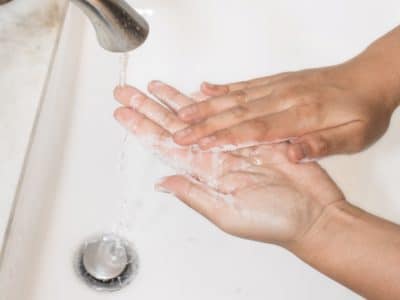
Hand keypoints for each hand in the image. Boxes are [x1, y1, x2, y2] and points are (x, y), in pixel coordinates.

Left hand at [113, 81, 344, 246]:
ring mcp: (233, 143)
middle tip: (127, 93)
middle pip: (173, 127)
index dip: (143, 129)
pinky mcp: (254, 133)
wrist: (312, 214)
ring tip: (155, 85)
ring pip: (197, 115)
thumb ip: (194, 196)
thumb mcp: (227, 214)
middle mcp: (213, 156)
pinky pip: (227, 112)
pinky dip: (211, 101)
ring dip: (175, 100)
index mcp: (204, 175)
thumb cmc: (274, 222)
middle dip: (149, 108)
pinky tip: (195, 91)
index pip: (165, 147)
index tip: (124, 113)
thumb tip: (162, 183)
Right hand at [172, 56, 399, 161]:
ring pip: (235, 97)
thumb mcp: (356, 136)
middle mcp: (285, 98)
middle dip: (203, 124)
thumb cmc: (364, 110)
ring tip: (180, 114)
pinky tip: (204, 90)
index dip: (225, 137)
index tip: (200, 146)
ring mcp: (278, 87)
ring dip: (205, 106)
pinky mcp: (277, 81)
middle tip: (177, 133)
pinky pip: (245, 84)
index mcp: (303, 115)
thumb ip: (324, 145)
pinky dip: (222, 88)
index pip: (255, 129)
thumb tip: (295, 154)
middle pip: (236, 113)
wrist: (371, 78)